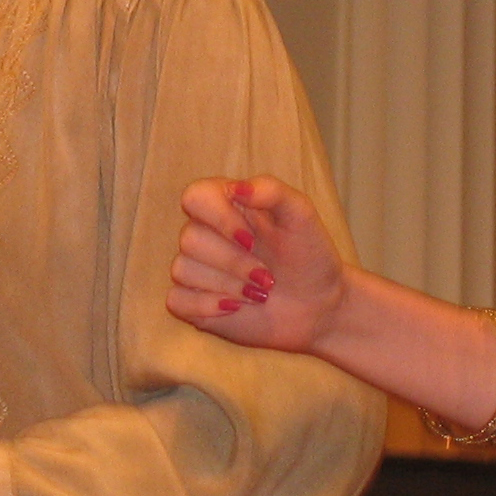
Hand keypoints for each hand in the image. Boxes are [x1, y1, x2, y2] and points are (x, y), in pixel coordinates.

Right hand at [168, 176, 349, 350]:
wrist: (320, 307)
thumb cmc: (310, 257)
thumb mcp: (301, 216)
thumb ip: (272, 191)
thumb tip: (236, 188)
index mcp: (226, 206)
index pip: (195, 197)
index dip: (218, 219)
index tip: (251, 240)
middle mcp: (206, 234)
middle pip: (189, 238)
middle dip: (233, 262)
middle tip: (267, 277)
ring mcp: (197, 268)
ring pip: (183, 269)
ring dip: (228, 286)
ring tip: (259, 294)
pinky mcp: (192, 301)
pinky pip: (176, 299)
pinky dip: (205, 305)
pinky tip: (235, 307)